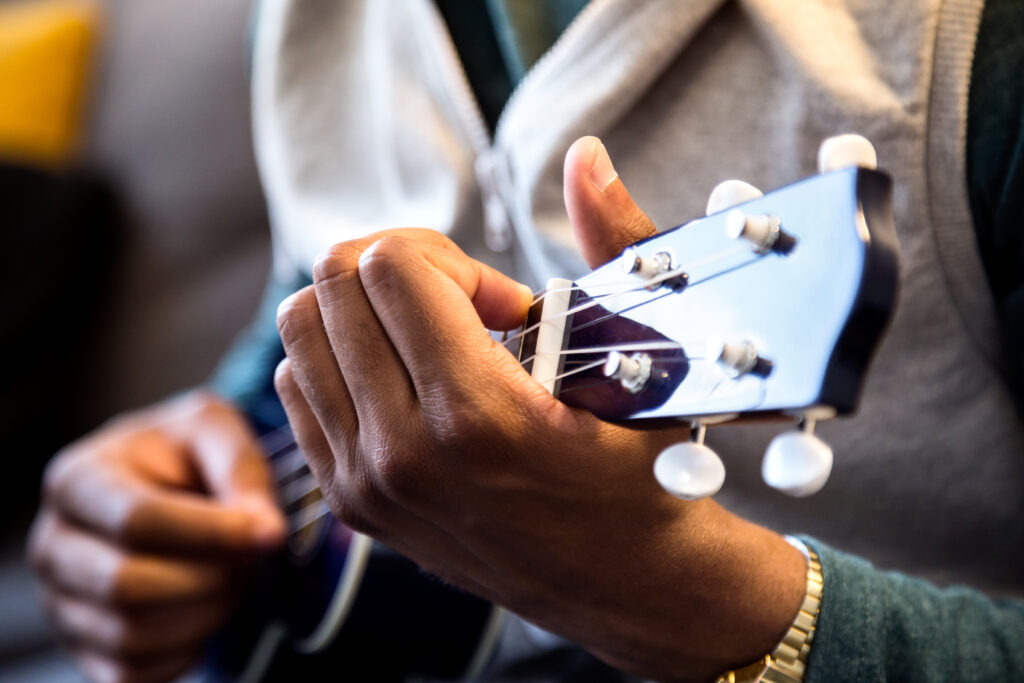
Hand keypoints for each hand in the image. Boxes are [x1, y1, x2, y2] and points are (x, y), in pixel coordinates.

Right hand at [28, 391, 285, 682]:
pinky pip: (132, 673)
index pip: (137, 521)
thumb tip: (266, 530)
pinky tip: (209, 612)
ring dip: (205, 615)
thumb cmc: (186, 453)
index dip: (211, 534)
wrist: (163, 483)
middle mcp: (54, 545)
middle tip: (252, 559)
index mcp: (77, 480)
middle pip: (128, 586)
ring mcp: (60, 603)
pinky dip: (185, 651)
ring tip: (235, 580)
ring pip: (131, 635)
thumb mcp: (213, 429)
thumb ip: (240, 468)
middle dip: (210, 578)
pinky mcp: (82, 647)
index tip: (270, 533)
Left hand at [275, 137, 805, 680]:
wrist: (622, 585)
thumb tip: (585, 155)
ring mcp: (366, 482)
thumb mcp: (640, 361)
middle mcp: (403, 452)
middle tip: (461, 307)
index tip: (501, 303)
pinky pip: (299, 388)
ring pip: (300, 329)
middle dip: (401, 270)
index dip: (451, 258)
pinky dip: (339, 359)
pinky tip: (402, 377)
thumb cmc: (639, 477)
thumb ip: (614, 246)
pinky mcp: (350, 502)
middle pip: (332, 283)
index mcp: (476, 415)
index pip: (391, 265)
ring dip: (362, 310)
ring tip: (428, 339)